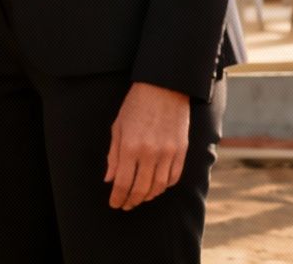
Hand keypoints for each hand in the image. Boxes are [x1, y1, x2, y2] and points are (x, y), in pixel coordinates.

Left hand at [105, 82, 189, 209]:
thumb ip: (113, 155)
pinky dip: (165, 186)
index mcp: (130, 147)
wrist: (164, 87)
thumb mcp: (118, 127)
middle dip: (131, 201)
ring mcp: (168, 153)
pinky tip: (157, 186)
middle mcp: (150, 153)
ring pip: (159, 187)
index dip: (118, 197)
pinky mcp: (182, 150)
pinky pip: (174, 177)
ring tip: (140, 197)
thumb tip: (110, 179)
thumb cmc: (136, 105)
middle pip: (141, 189)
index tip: (114, 204)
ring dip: (148, 196)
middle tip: (126, 205)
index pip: (123, 183)